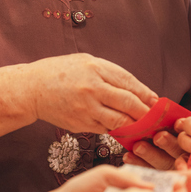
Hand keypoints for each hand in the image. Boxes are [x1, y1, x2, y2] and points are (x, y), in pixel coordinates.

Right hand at [26, 54, 157, 131]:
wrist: (32, 89)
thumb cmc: (60, 72)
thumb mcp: (86, 62)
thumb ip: (111, 74)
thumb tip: (138, 91)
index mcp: (95, 69)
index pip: (130, 84)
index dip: (147, 95)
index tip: (158, 103)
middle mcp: (92, 89)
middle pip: (129, 104)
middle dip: (146, 113)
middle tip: (156, 119)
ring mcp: (85, 109)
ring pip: (119, 122)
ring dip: (135, 126)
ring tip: (143, 127)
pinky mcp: (80, 124)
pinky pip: (105, 129)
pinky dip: (115, 129)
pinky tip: (121, 128)